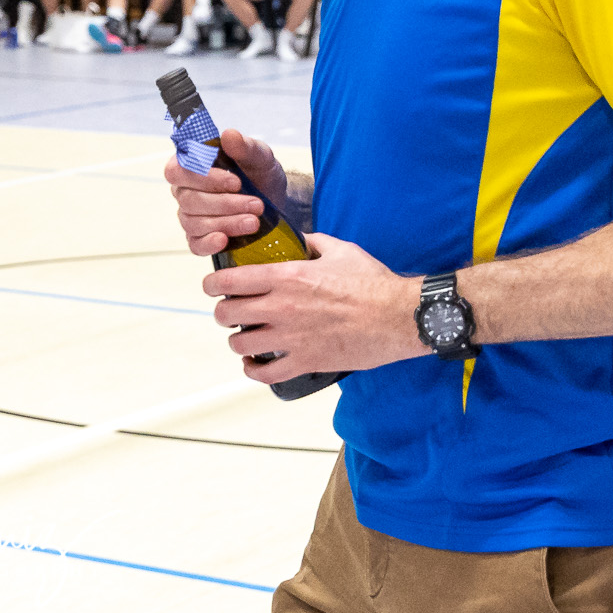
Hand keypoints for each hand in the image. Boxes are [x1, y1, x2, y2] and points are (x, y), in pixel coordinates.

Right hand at [165, 128, 288, 255]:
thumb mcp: (259, 157)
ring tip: (254, 222)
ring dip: (226, 222)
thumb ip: (245, 146)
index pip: (177, 170)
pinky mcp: (200, 238)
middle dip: (225, 203)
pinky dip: (208, 243)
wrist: (274, 201)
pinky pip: (195, 244)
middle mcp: (184, 191)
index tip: (236, 182)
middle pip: (189, 200)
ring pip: (194, 222)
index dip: (203, 178)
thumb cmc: (258, 173)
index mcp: (190, 165)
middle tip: (256, 204)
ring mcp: (190, 216)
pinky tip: (224, 240)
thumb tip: (229, 135)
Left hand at [205, 233, 424, 384]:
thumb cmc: (373, 282)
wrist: (400, 316)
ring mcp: (292, 337)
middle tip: (232, 312)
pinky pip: (265, 375)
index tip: (213, 286)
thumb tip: (299, 237)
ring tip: (247, 338)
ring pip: (240, 345)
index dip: (212, 284)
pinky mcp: (306, 361)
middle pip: (226, 313)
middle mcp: (282, 307)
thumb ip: (312, 242)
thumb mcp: (340, 249)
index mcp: (286, 277)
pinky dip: (255, 371)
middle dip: (224, 313)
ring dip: (239, 342)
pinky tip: (256, 364)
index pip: (229, 280)